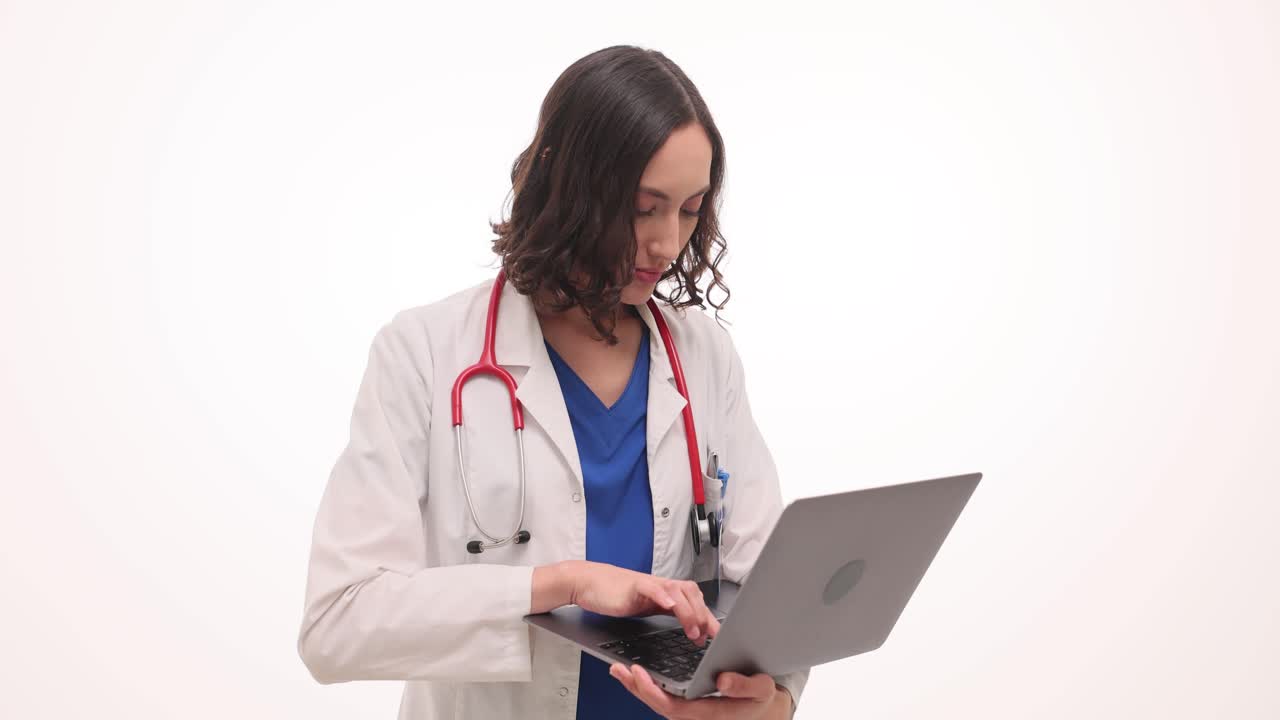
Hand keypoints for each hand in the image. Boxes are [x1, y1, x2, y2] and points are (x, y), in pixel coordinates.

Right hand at [567, 561, 719, 645]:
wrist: (588, 582)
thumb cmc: (614, 595)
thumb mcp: (645, 607)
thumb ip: (665, 614)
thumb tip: (687, 631)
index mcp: (665, 593)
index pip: (694, 601)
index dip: (707, 616)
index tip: (717, 635)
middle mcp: (660, 586)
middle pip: (691, 594)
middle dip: (703, 615)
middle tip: (708, 636)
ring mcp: (648, 585)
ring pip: (677, 591)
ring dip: (688, 610)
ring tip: (693, 629)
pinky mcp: (633, 586)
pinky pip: (651, 588)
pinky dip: (663, 595)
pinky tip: (670, 604)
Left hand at [609, 663, 790, 719]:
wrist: (765, 711)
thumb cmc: (761, 700)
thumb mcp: (761, 689)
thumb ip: (744, 686)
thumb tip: (722, 680)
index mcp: (709, 712)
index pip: (672, 706)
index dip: (652, 692)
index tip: (638, 673)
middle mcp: (695, 716)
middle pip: (657, 705)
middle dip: (636, 687)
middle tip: (619, 668)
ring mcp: (689, 712)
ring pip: (657, 702)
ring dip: (637, 687)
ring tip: (619, 669)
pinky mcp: (687, 706)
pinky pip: (662, 698)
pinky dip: (646, 686)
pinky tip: (636, 675)